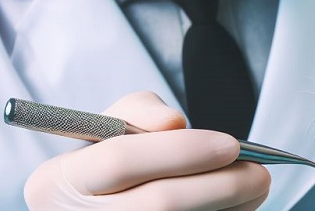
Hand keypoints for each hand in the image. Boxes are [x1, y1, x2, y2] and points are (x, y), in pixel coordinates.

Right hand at [24, 91, 270, 209]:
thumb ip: (139, 112)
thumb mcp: (109, 125)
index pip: (120, 161)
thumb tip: (174, 123)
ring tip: (257, 186)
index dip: (180, 152)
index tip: (231, 144)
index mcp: (54, 181)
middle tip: (260, 172)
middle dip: (219, 186)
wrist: (91, 204)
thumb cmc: (106, 158)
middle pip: (157, 204)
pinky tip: (239, 207)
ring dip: (227, 208)